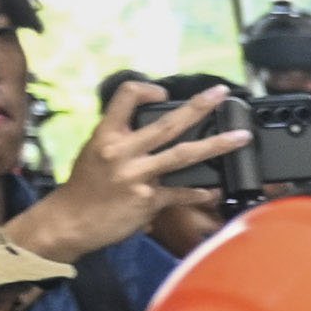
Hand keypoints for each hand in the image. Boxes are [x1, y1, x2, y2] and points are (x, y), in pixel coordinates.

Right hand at [14, 80, 247, 262]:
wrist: (70, 221)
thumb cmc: (85, 187)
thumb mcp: (94, 152)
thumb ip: (123, 139)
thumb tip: (155, 132)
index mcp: (106, 134)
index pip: (126, 96)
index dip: (147, 89)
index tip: (165, 92)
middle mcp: (122, 151)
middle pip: (167, 123)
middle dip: (199, 106)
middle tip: (221, 94)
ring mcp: (136, 175)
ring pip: (183, 154)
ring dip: (217, 145)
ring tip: (240, 137)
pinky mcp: (147, 200)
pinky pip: (181, 193)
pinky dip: (200, 192)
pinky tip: (214, 191)